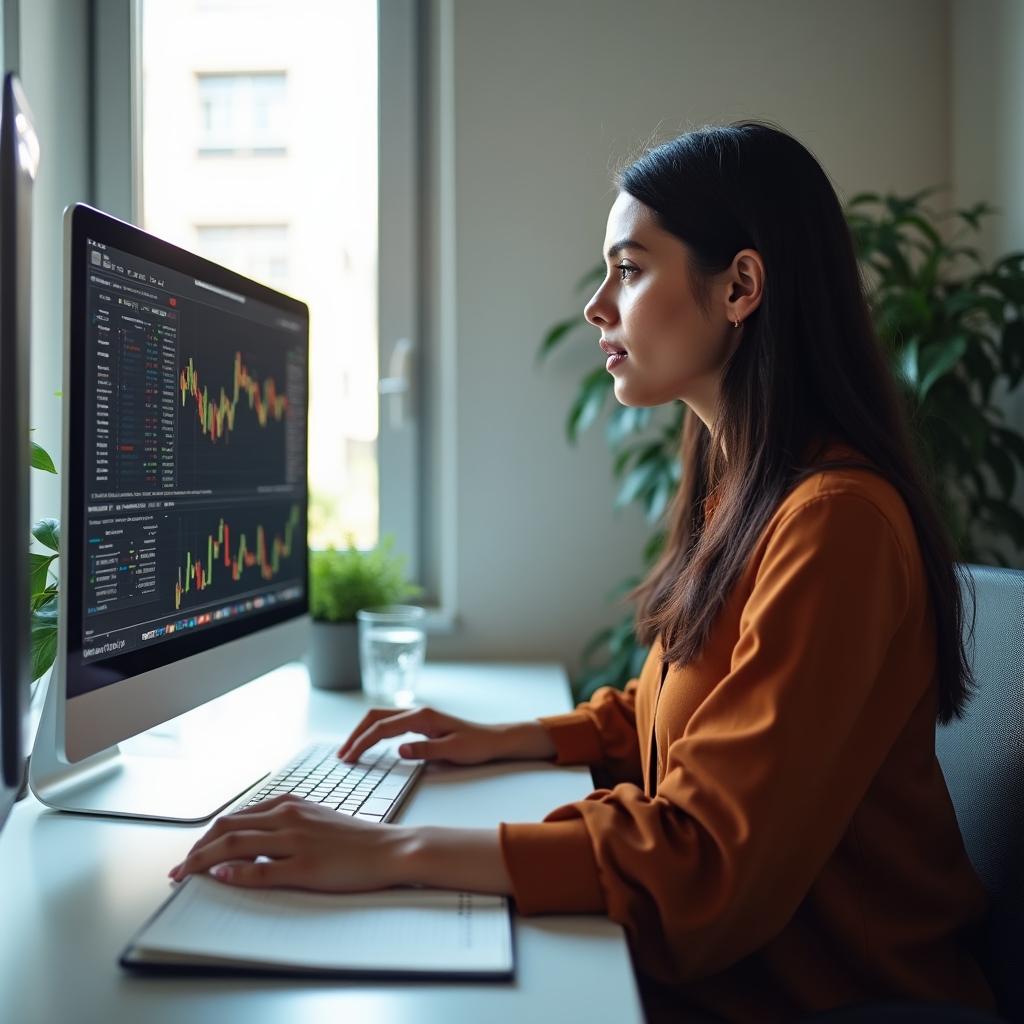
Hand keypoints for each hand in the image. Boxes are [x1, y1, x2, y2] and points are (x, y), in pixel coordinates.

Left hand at [169, 796, 408, 890]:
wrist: (390, 848)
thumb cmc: (357, 839)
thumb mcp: (317, 821)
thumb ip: (286, 824)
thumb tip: (253, 840)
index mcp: (291, 805)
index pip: (236, 817)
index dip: (208, 836)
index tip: (193, 853)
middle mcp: (289, 818)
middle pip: (228, 828)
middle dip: (197, 849)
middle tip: (180, 869)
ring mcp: (296, 842)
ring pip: (236, 846)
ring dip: (203, 861)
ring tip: (186, 876)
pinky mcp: (305, 868)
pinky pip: (261, 870)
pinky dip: (235, 874)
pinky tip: (220, 879)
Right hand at [336, 706, 555, 764]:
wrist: (495, 740)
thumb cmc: (477, 745)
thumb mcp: (453, 750)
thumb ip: (425, 750)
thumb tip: (399, 750)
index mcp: (423, 717)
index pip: (383, 727)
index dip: (363, 741)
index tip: (349, 757)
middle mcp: (418, 712)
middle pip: (375, 717)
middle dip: (356, 734)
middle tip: (342, 755)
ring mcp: (418, 716)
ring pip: (381, 718)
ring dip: (363, 732)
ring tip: (349, 750)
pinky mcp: (420, 724)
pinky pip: (390, 724)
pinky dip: (374, 733)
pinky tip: (369, 745)